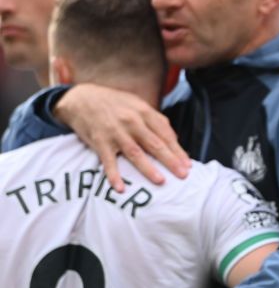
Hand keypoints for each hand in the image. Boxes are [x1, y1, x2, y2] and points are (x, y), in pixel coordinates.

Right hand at [55, 84, 189, 191]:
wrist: (81, 99)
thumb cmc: (115, 104)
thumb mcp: (137, 104)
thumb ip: (155, 120)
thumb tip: (174, 139)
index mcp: (144, 112)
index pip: (165, 134)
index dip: (178, 150)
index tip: (187, 164)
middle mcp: (132, 122)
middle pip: (155, 144)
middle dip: (170, 161)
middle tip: (183, 175)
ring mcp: (115, 133)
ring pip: (135, 153)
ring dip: (148, 168)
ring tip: (160, 181)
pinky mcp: (100, 142)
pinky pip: (108, 161)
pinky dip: (114, 175)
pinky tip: (120, 188)